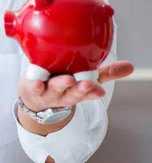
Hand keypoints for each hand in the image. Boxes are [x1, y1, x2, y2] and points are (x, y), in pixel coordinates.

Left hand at [19, 60, 134, 112]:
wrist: (34, 96)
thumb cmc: (62, 83)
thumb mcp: (84, 79)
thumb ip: (105, 72)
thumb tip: (129, 66)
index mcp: (78, 90)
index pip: (88, 92)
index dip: (93, 92)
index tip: (100, 91)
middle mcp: (64, 93)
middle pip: (73, 93)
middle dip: (80, 89)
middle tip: (86, 84)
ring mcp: (49, 92)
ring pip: (55, 89)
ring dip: (61, 85)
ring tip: (68, 79)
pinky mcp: (33, 88)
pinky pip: (34, 87)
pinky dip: (36, 85)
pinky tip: (37, 82)